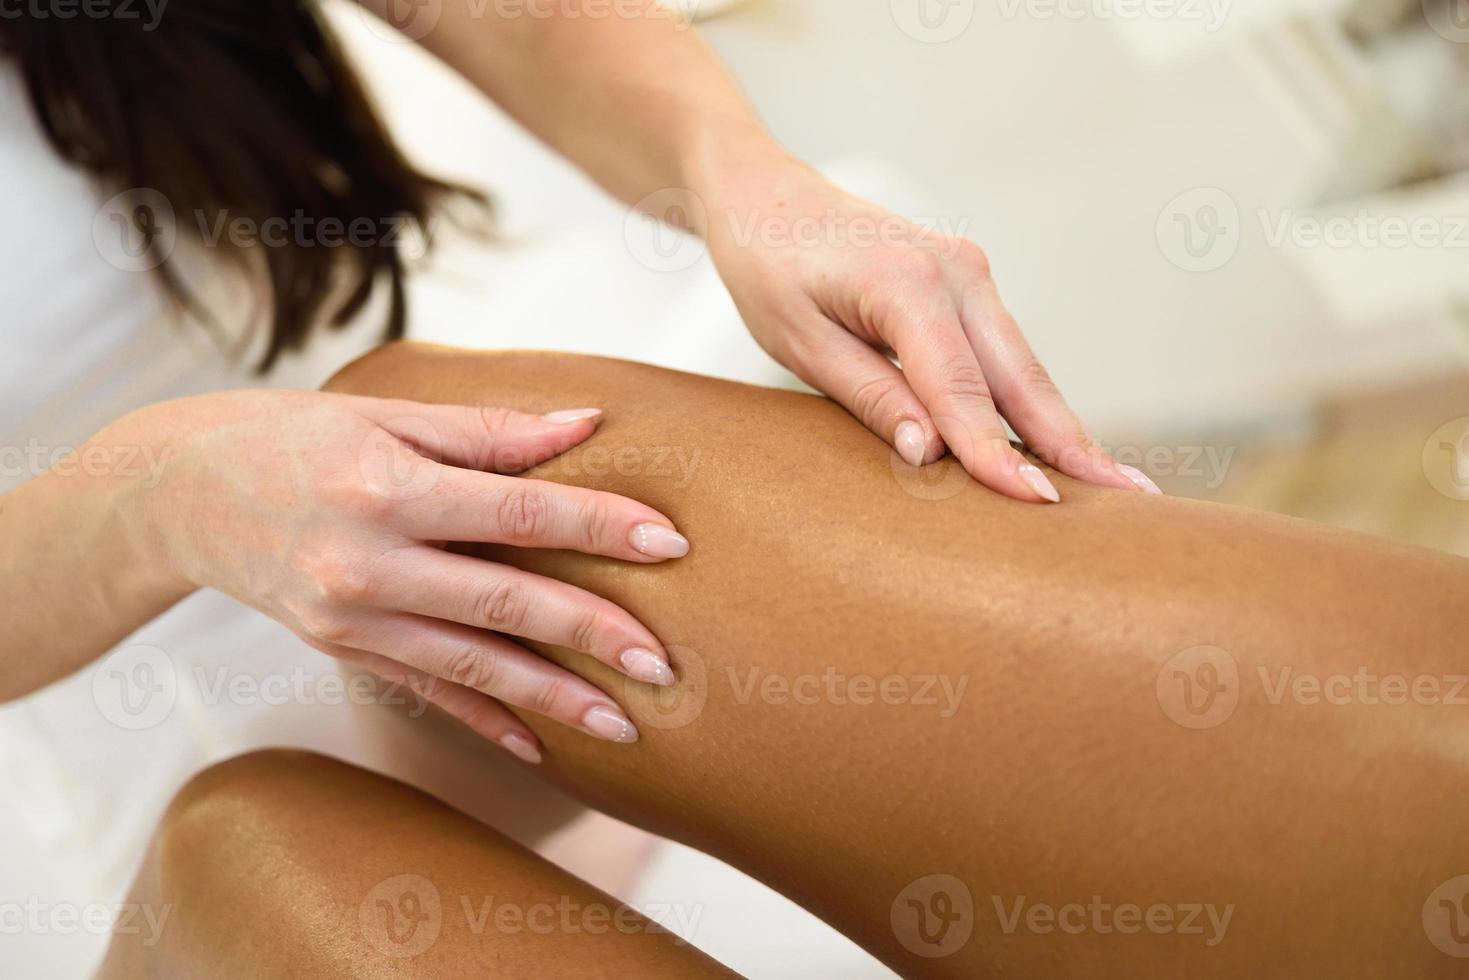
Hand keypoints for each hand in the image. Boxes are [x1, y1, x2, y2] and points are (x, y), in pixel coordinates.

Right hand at [134, 390, 689, 762]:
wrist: (177, 493)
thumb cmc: (288, 436)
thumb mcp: (384, 414)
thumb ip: (489, 431)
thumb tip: (586, 425)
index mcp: (387, 487)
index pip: (516, 511)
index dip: (598, 527)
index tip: (670, 543)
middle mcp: (368, 562)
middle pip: (504, 602)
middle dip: (592, 634)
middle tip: (665, 662)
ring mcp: (352, 618)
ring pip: (473, 664)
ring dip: (552, 698)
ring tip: (624, 724)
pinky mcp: (342, 649)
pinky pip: (427, 690)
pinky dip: (484, 718)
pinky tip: (537, 747)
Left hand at [701, 147, 1160, 502]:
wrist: (768, 199)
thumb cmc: (769, 270)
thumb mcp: (799, 341)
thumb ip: (870, 395)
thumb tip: (932, 452)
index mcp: (907, 282)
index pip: (962, 389)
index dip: (997, 454)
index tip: (1038, 504)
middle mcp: (957, 271)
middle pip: (1022, 378)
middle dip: (1074, 444)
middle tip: (1132, 499)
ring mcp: (971, 273)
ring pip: (1025, 368)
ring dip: (1066, 428)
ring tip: (1116, 486)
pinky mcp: (969, 284)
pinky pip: (1008, 354)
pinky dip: (1034, 402)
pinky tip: (1062, 446)